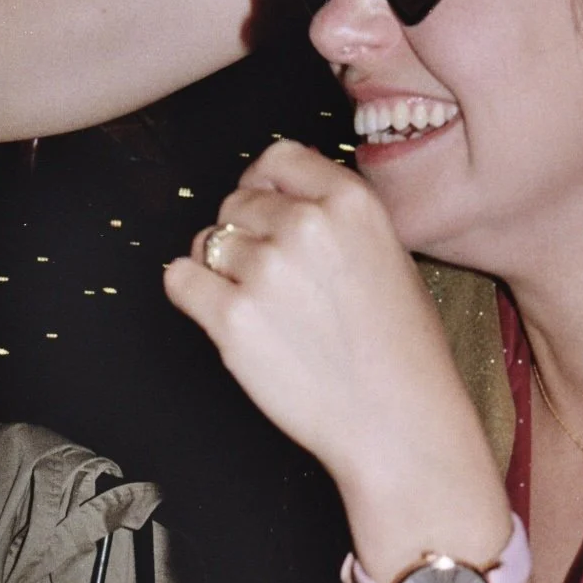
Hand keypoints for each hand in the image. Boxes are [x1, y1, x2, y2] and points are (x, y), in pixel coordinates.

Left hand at [164, 141, 500, 529]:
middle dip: (245, 234)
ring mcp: (265, 270)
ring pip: (207, 242)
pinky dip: (192, 294)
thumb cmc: (402, 352)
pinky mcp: (231, 319)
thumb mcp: (389, 256)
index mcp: (352, 203)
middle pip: (238, 202)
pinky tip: (225, 318)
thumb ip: (336, 218)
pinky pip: (179, 279)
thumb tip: (281, 198)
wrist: (399, 424)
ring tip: (261, 309)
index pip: (279, 158)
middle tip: (271, 281)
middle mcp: (306, 225)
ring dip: (220, 270)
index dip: (264, 184)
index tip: (264, 209)